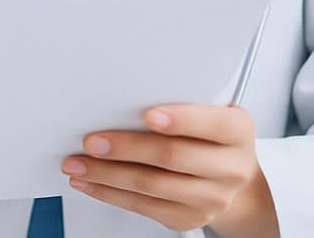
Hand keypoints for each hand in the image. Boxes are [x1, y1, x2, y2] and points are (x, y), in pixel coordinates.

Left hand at [63, 104, 278, 236]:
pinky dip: (109, 193)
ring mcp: (212, 199)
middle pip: (173, 157)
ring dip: (107, 174)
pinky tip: (88, 181)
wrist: (229, 175)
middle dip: (126, 148)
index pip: (212, 124)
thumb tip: (119, 95)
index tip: (148, 115)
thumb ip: (177, 100)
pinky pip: (143, 206)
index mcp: (237, 131)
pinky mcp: (189, 218)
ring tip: (76, 163)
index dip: (181, 120)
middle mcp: (230, 168)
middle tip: (91, 141)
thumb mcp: (206, 108)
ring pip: (152, 186)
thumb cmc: (206, 133)